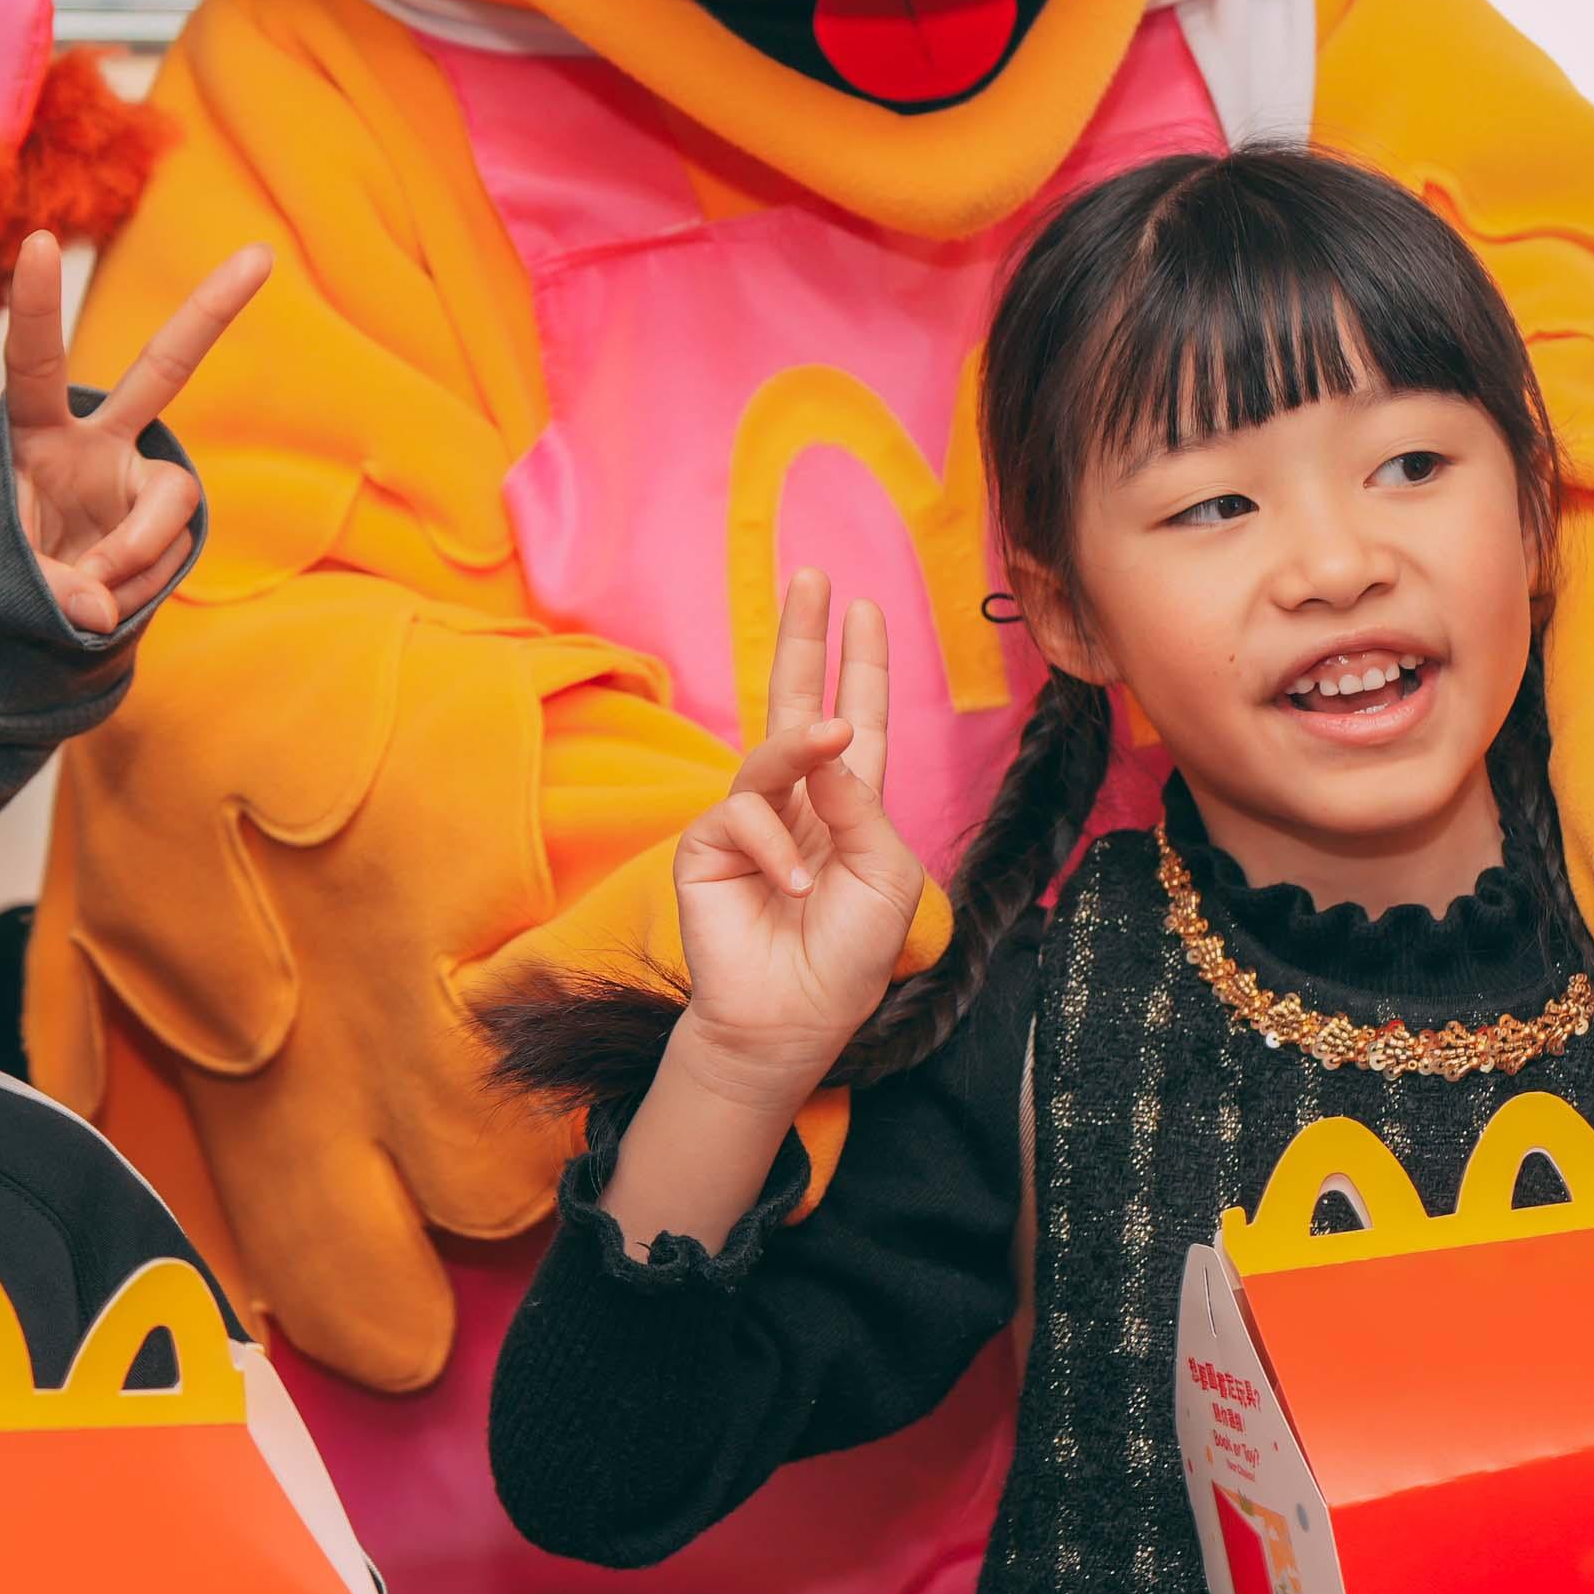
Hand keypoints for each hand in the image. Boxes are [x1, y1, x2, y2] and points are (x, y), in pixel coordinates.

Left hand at [0, 230, 269, 637]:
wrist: (35, 610)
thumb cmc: (1, 570)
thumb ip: (43, 586)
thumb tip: (101, 610)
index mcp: (35, 432)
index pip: (34, 364)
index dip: (37, 306)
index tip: (40, 241)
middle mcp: (98, 440)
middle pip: (163, 368)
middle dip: (211, 312)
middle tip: (261, 256)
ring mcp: (140, 480)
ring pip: (172, 500)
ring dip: (133, 554)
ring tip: (87, 593)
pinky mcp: (169, 521)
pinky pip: (172, 552)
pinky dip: (138, 585)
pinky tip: (108, 601)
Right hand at [669, 578, 921, 1084]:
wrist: (792, 1020)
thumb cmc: (848, 954)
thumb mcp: (885, 875)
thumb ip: (862, 806)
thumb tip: (828, 743)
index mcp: (848, 805)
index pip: (857, 718)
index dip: (860, 664)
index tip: (865, 607)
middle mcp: (797, 801)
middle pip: (793, 700)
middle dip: (803, 637)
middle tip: (811, 574)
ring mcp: (750, 820)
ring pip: (771, 753)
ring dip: (803, 741)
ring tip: (833, 735)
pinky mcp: (708, 846)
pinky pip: (743, 816)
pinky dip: (775, 847)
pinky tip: (794, 885)